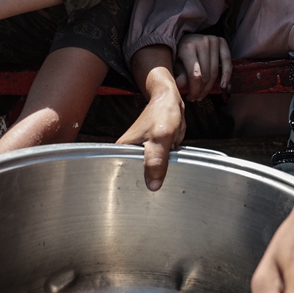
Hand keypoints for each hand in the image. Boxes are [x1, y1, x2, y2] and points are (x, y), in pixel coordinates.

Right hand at [116, 66, 184, 190]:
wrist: (171, 100)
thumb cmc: (162, 113)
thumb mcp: (161, 138)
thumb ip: (157, 161)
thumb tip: (153, 185)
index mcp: (122, 150)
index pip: (123, 176)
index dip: (136, 185)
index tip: (148, 192)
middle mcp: (128, 152)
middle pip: (137, 176)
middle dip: (150, 180)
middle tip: (160, 185)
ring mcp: (141, 152)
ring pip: (149, 172)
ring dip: (159, 174)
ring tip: (164, 179)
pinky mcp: (153, 151)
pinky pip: (158, 166)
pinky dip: (165, 168)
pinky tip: (169, 170)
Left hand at [174, 33, 230, 100]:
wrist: (187, 37)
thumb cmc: (180, 53)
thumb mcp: (176, 64)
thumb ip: (180, 74)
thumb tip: (179, 86)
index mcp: (188, 47)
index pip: (195, 75)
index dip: (194, 90)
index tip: (191, 98)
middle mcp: (202, 42)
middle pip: (206, 75)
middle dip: (201, 90)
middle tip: (196, 98)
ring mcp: (214, 41)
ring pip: (215, 72)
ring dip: (210, 87)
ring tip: (203, 95)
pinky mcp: (222, 41)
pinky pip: (227, 62)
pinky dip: (226, 75)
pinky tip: (223, 86)